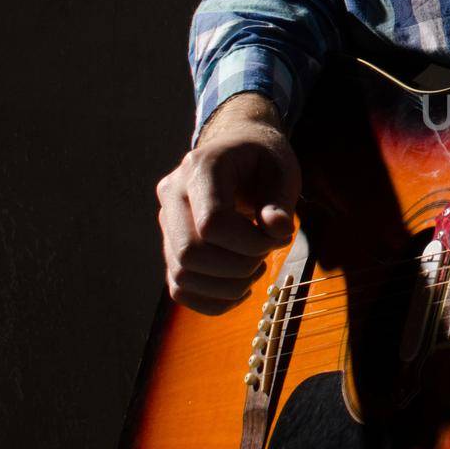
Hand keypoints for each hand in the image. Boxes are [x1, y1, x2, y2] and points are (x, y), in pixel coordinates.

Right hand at [156, 93, 299, 313]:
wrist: (238, 149)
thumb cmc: (263, 159)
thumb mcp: (283, 170)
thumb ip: (281, 201)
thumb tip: (277, 232)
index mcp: (200, 168)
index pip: (211, 223)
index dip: (250, 243)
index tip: (277, 237)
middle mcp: (172, 194)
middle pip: (190, 254)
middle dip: (239, 267)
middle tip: (265, 254)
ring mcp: (166, 222)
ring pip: (182, 276)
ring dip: (228, 285)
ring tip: (256, 267)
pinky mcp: (170, 247)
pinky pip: (180, 289)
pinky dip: (213, 300)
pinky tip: (240, 286)